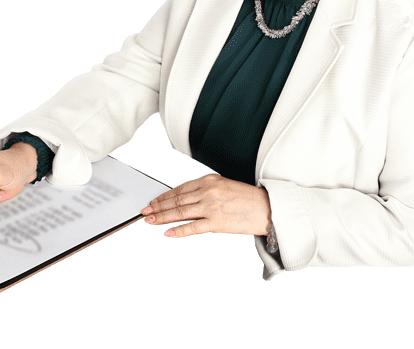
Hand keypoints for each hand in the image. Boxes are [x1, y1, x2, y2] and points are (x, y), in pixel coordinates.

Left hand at [141, 174, 270, 237]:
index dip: (164, 196)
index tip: (153, 201)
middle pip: (176, 200)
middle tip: (146, 212)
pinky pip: (193, 228)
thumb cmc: (247, 198)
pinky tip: (168, 233)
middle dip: (158, 207)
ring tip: (151, 221)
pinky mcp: (217, 223)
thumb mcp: (224, 186)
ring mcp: (211, 207)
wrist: (267, 208)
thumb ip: (205, 190)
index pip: (179, 189)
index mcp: (209, 181)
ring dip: (162, 217)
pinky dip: (178, 231)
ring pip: (180, 213)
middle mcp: (208, 192)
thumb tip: (186, 199)